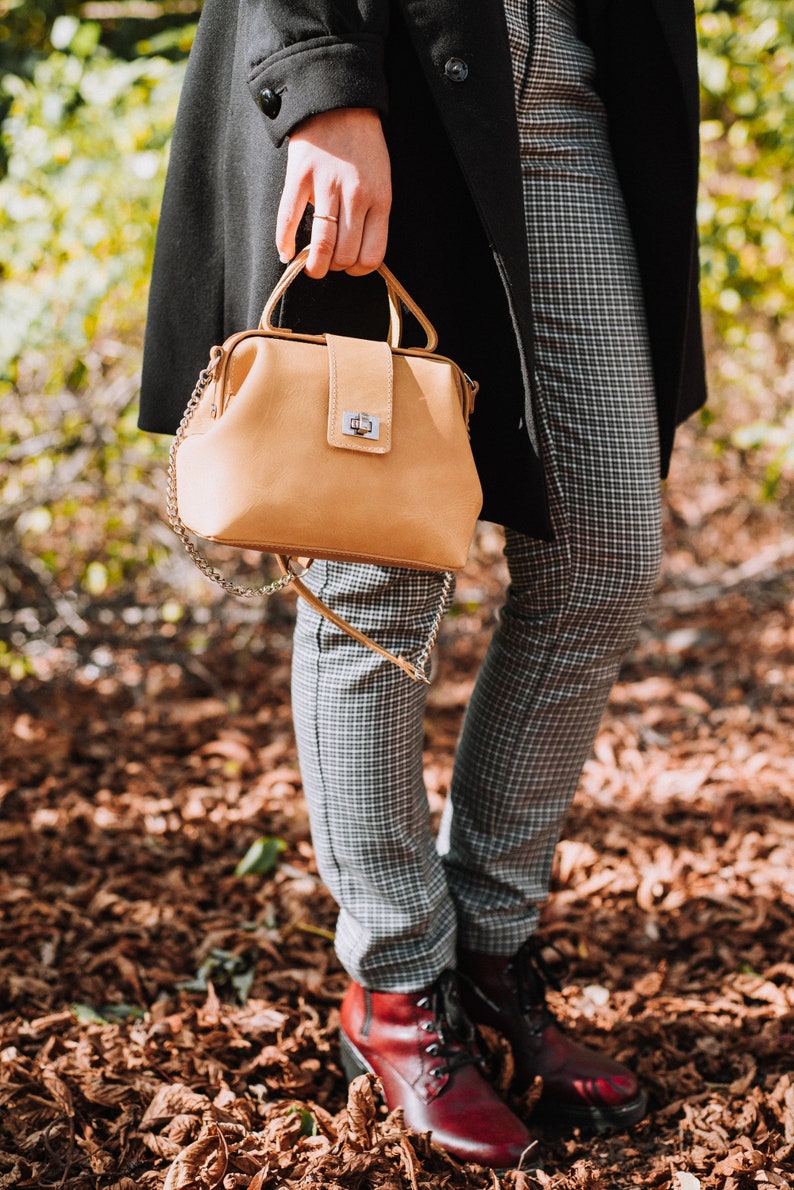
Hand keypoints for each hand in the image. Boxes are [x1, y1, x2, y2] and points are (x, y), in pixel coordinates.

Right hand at [276, 107, 390, 277]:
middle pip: (345, 255)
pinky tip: (286, 253)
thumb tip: (354, 253)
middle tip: (329, 261)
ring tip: (311, 266)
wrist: (340, 104)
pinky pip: (289, 219)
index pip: (372, 256)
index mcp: (380, 199)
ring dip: (315, 265)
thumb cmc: (362, 148)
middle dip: (335, 267)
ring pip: (322, 245)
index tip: (349, 265)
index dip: (358, 269)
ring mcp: (326, 185)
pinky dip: (284, 242)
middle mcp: (356, 195)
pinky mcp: (299, 176)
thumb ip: (371, 215)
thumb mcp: (380, 182)